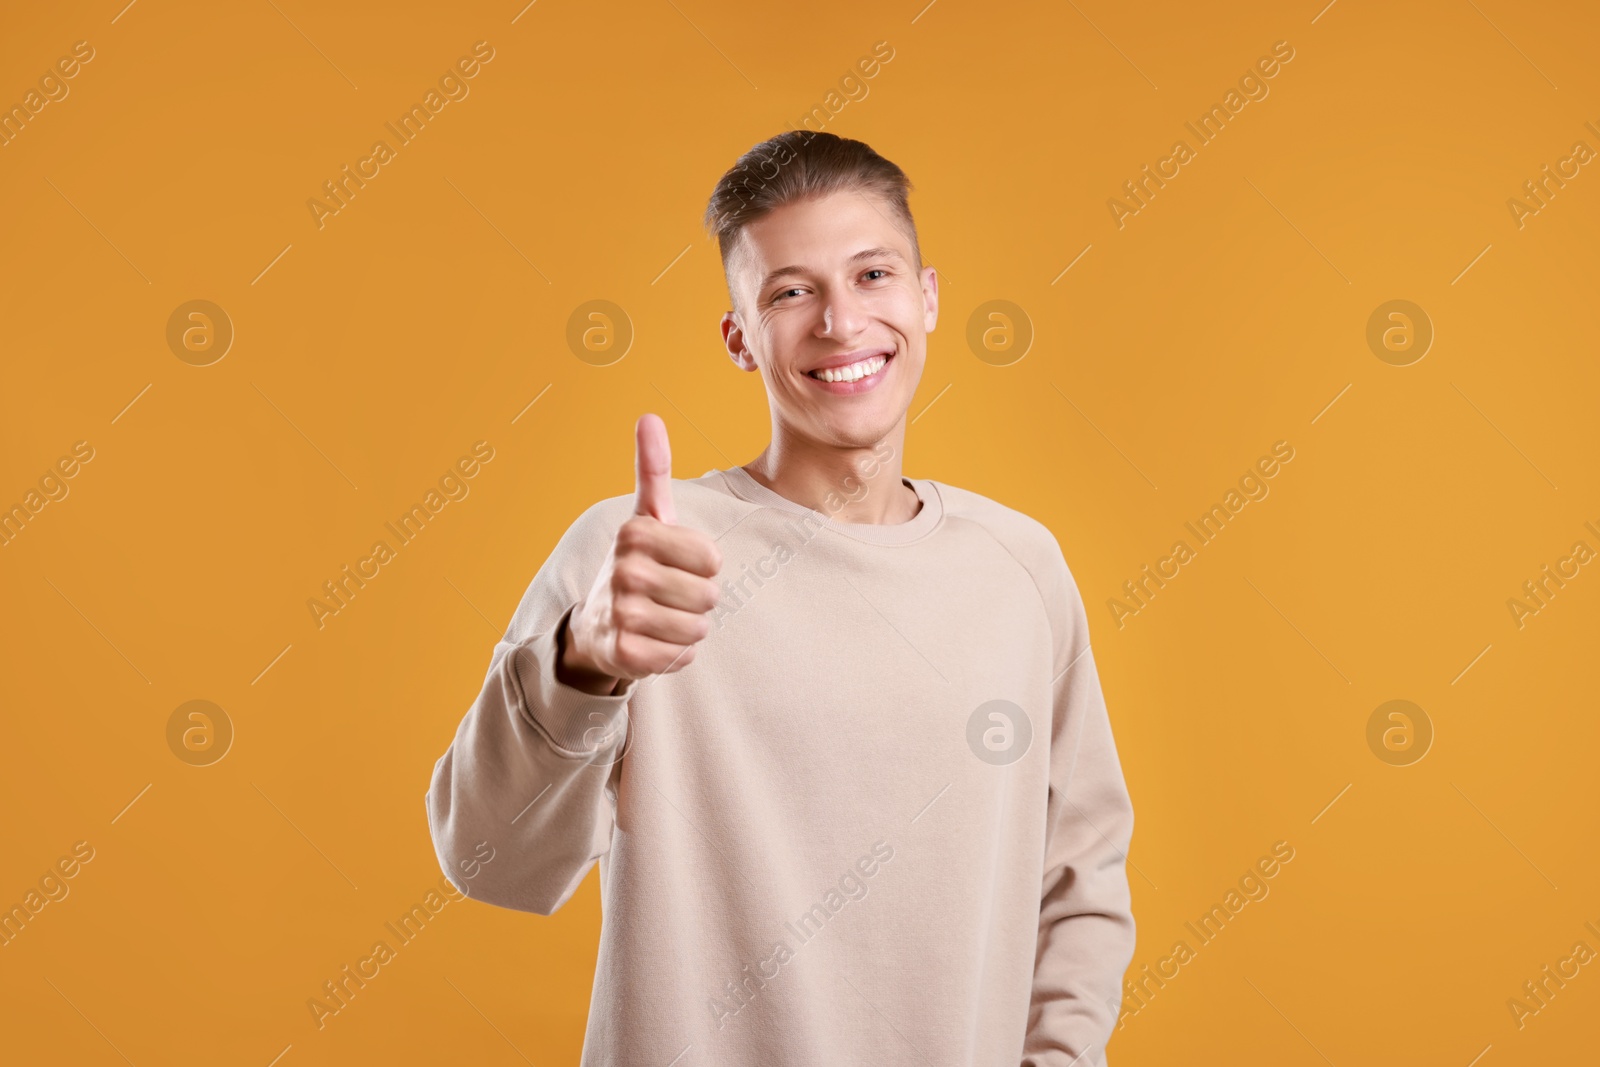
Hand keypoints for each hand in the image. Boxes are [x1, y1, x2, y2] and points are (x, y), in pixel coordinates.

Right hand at [559, 414, 722, 693]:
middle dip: (697, 601)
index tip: (673, 564)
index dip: (702, 566)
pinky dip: (675, 654)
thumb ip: (653, 469)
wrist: (596, 626)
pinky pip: (683, 656)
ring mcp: (622, 613)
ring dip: (688, 628)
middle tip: (666, 596)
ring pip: (699, 628)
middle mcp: (625, 570)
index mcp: (635, 533)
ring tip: (660, 619)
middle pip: (710, 595)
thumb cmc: (636, 565)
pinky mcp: (625, 653)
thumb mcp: (646, 516)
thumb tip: (649, 416)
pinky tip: (651, 642)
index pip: (713, 558)